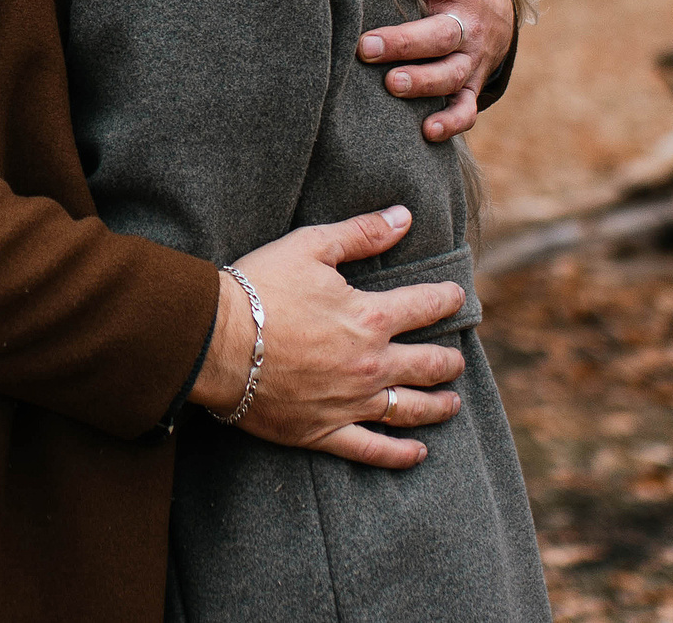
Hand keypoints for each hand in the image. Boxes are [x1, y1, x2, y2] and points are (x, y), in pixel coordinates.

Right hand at [186, 206, 466, 468]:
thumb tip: (403, 216)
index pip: (424, 307)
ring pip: (410, 409)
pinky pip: (372, 449)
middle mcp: (370, 364)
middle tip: (457, 360)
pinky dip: (399, 454)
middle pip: (427, 365)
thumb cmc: (259, 288)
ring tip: (452, 403)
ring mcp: (350, 402)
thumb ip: (361, 233)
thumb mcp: (310, 246)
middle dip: (449, 361)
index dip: (446, 300)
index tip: (458, 298)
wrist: (214, 341)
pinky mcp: (324, 431)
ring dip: (438, 406)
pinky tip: (417, 453)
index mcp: (369, 318)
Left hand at [358, 0, 517, 142]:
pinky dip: (451, 122)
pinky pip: (466, 108)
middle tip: (364, 46)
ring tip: (391, 84)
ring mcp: (473, 55)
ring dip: (423, 81)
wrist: (498, 8)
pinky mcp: (473, 83)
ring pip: (451, 72)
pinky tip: (427, 130)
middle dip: (403, 41)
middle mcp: (468, 20)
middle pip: (439, 33)